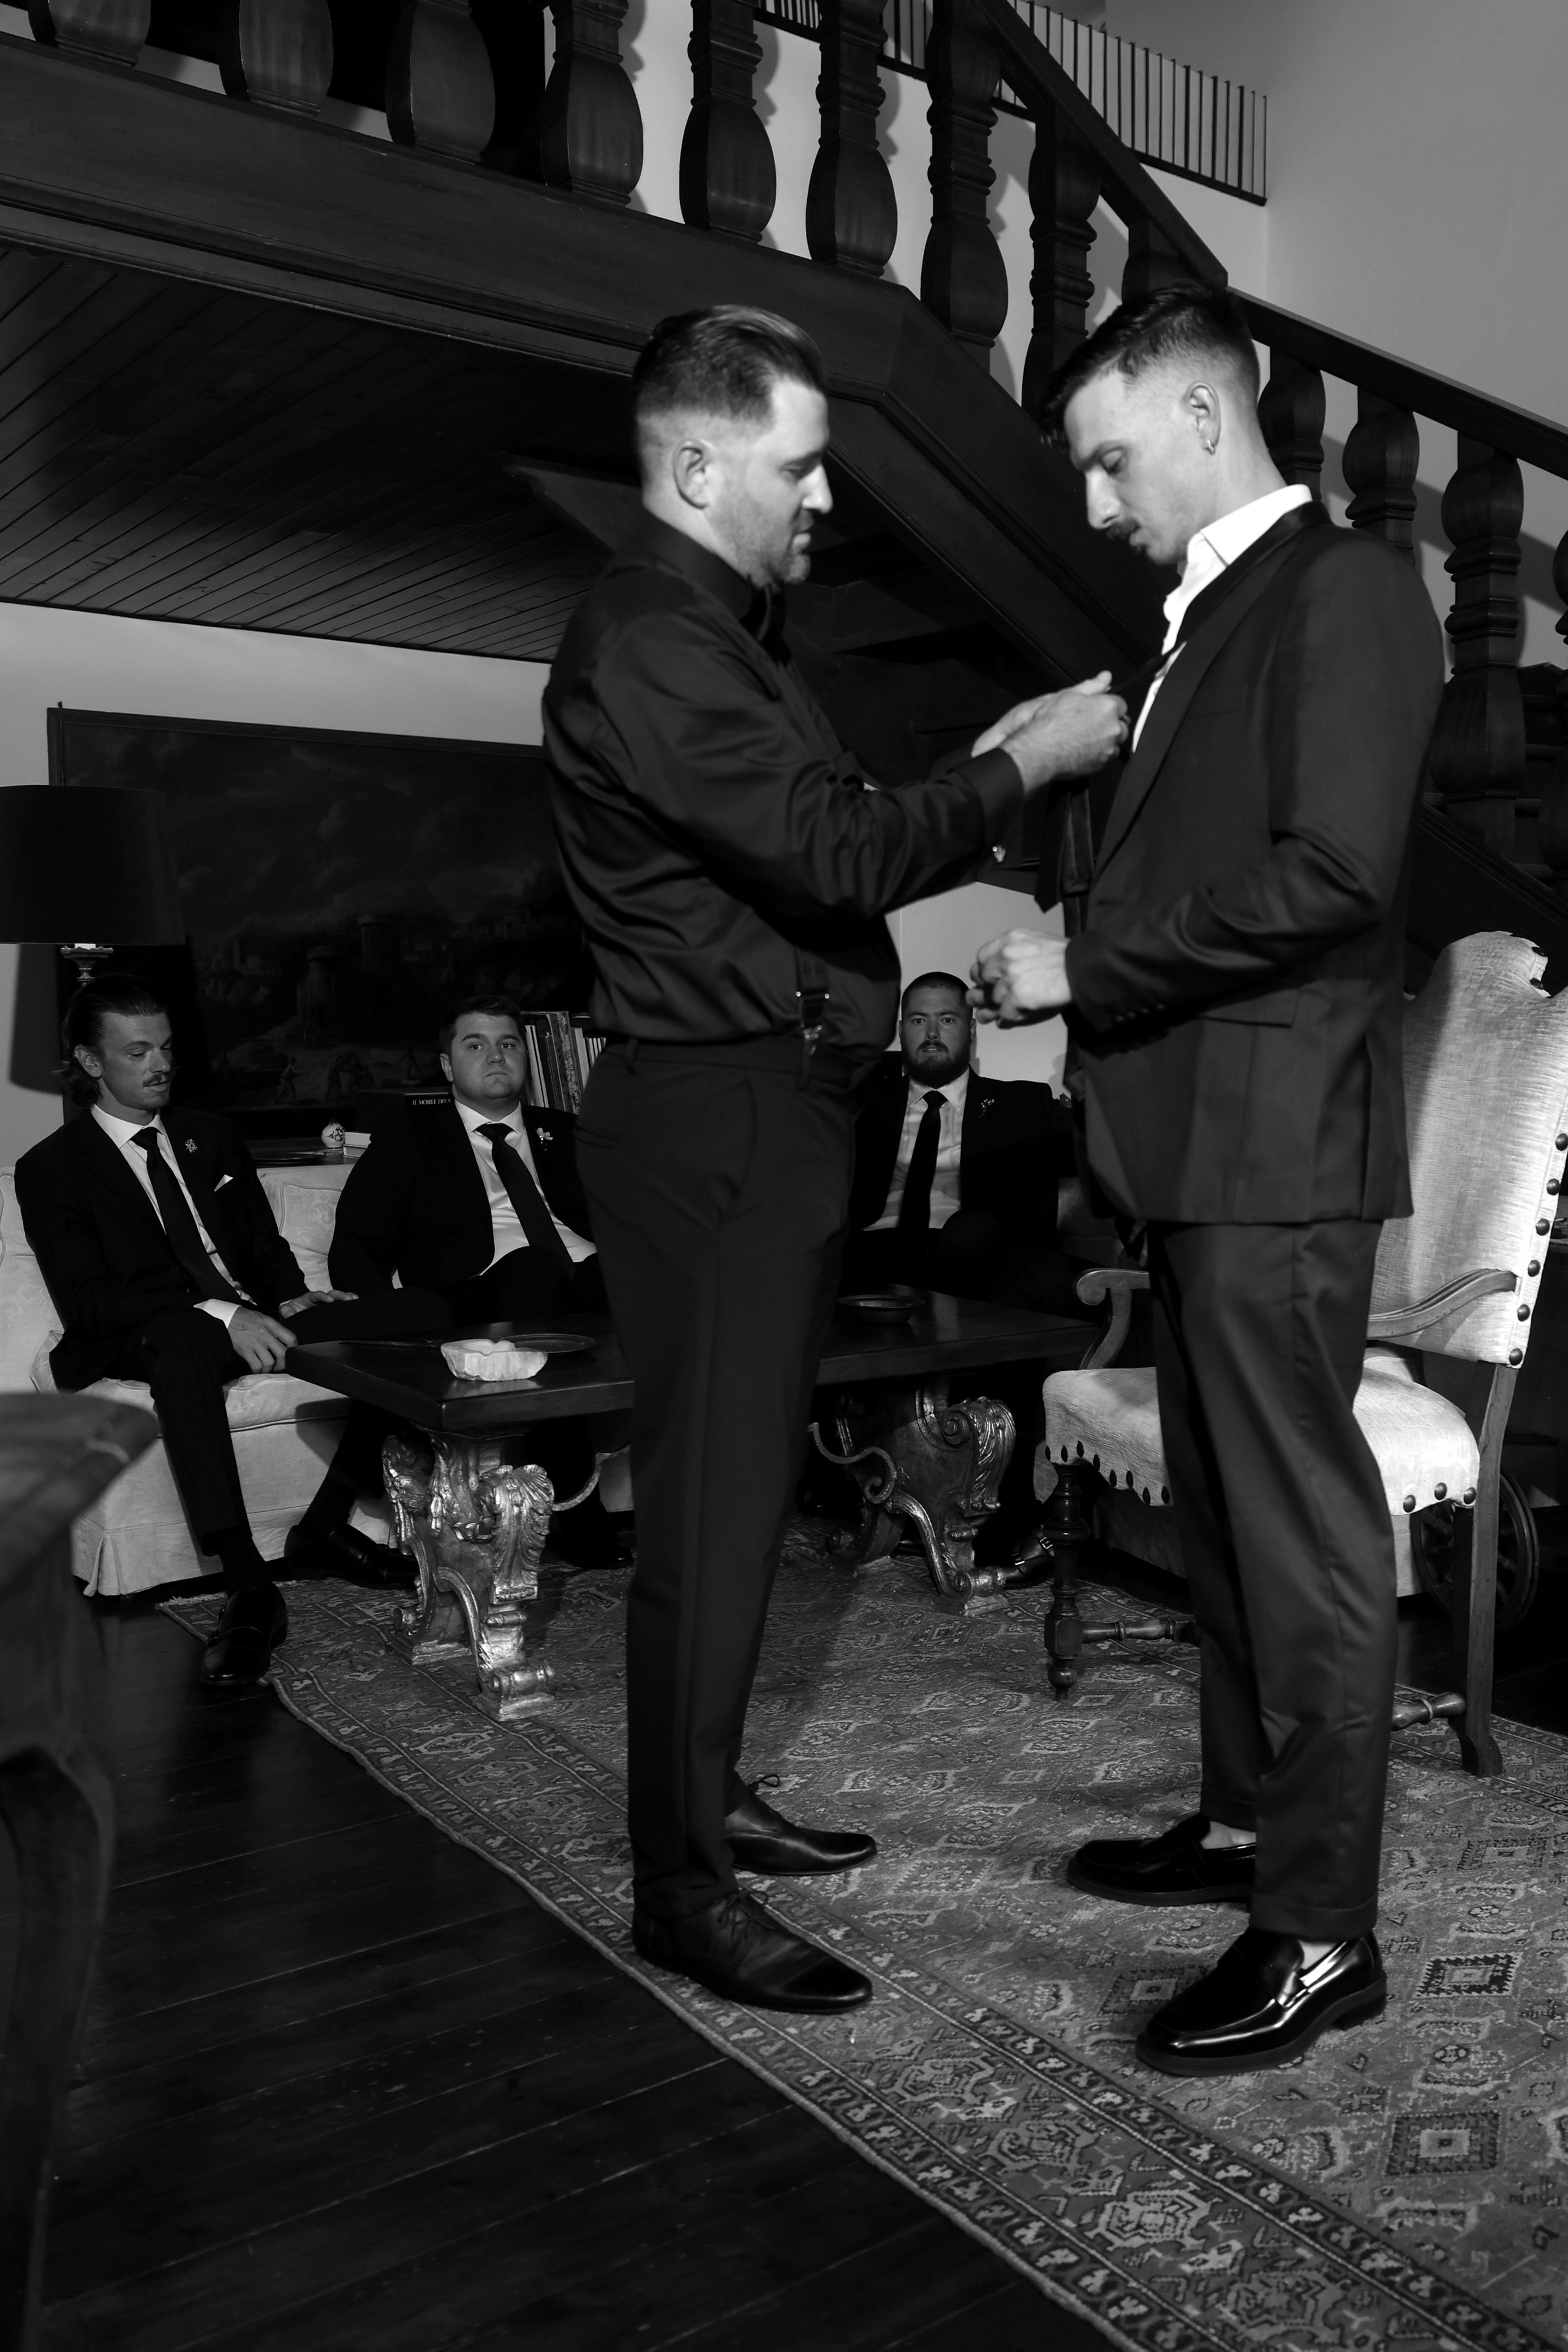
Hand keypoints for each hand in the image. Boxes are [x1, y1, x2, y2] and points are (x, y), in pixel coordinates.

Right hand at [227, 1307, 297, 1372]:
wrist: (227, 1318)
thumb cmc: (245, 1318)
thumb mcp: (263, 1318)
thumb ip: (274, 1328)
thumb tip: (283, 1340)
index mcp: (272, 1325)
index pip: (291, 1338)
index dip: (293, 1349)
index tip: (290, 1354)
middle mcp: (266, 1334)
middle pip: (282, 1354)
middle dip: (282, 1364)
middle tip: (278, 1366)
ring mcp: (255, 1343)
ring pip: (269, 1363)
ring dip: (268, 1369)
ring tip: (264, 1368)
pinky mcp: (245, 1350)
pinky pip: (256, 1366)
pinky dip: (256, 1370)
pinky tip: (254, 1368)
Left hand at [277, 1289, 357, 1317]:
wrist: (294, 1314)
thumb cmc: (290, 1312)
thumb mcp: (285, 1311)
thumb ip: (285, 1311)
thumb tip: (289, 1313)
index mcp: (308, 1298)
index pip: (316, 1295)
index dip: (323, 1296)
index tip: (330, 1300)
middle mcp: (319, 1299)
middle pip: (331, 1293)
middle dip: (340, 1295)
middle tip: (348, 1299)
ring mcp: (326, 1303)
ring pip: (338, 1297)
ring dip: (346, 1297)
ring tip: (355, 1299)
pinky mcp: (330, 1308)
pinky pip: (340, 1303)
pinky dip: (348, 1302)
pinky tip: (356, 1302)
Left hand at [968, 930, 1073, 1024]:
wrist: (1084, 969)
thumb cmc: (1065, 959)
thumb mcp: (1034, 943)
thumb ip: (1012, 954)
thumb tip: (991, 975)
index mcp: (1010, 940)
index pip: (981, 958)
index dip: (984, 972)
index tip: (990, 980)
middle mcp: (1006, 957)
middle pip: (981, 979)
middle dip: (986, 990)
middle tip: (994, 998)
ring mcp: (1011, 978)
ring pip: (992, 999)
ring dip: (999, 1008)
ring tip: (1006, 1010)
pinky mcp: (1018, 998)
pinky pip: (1004, 1015)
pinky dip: (1010, 1019)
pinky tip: (1017, 1017)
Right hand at [972, 673, 1114, 754]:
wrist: (1041, 751)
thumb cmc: (1052, 723)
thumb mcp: (1069, 695)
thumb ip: (1093, 685)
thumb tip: (1106, 676)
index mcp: (1107, 708)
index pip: (1120, 704)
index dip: (1107, 706)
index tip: (1097, 710)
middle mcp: (1112, 728)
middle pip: (1121, 725)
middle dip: (1110, 724)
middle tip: (1090, 724)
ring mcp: (1108, 748)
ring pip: (1115, 742)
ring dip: (1106, 740)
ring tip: (1085, 738)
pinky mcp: (1102, 764)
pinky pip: (1107, 757)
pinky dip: (1099, 753)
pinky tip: (1083, 749)